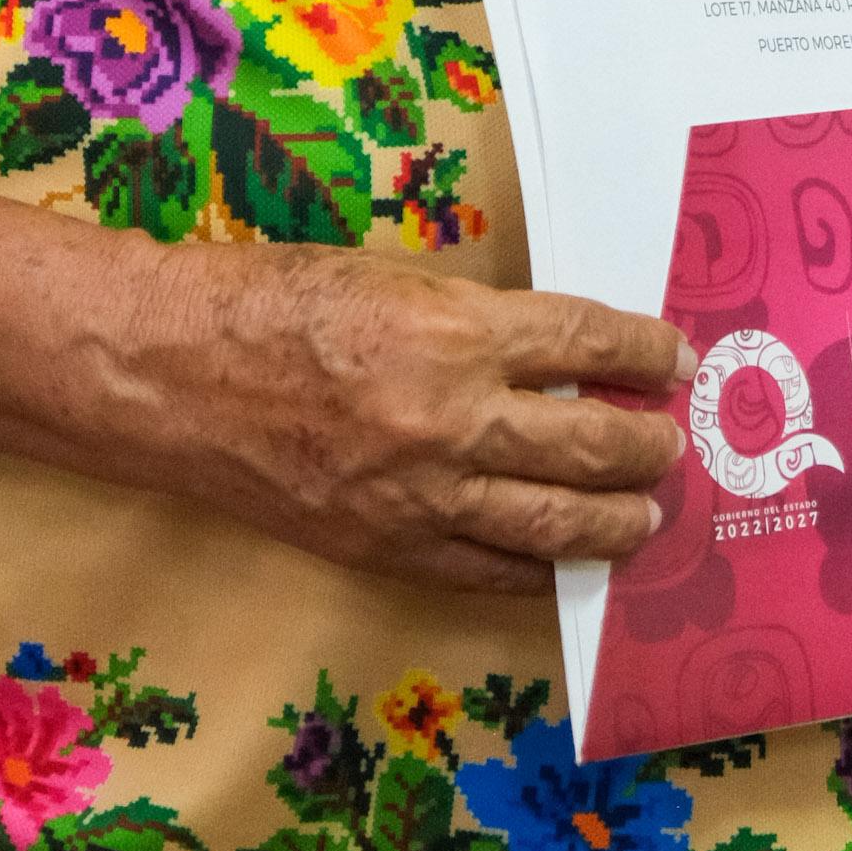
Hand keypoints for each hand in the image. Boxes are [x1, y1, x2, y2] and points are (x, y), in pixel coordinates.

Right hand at [138, 242, 693, 597]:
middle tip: (672, 448)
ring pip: (548, 525)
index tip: (674, 360)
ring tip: (644, 518)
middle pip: (587, 446)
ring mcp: (417, 496)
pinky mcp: (383, 548)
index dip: (643, 354)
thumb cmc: (279, 304)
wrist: (177, 375)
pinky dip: (533, 567)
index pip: (586, 345)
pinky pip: (482, 570)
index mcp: (456, 333)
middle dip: (645, 450)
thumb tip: (558, 358)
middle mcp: (449, 420)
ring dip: (611, 523)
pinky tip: (561, 560)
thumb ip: (479, 323)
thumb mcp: (398, 281)